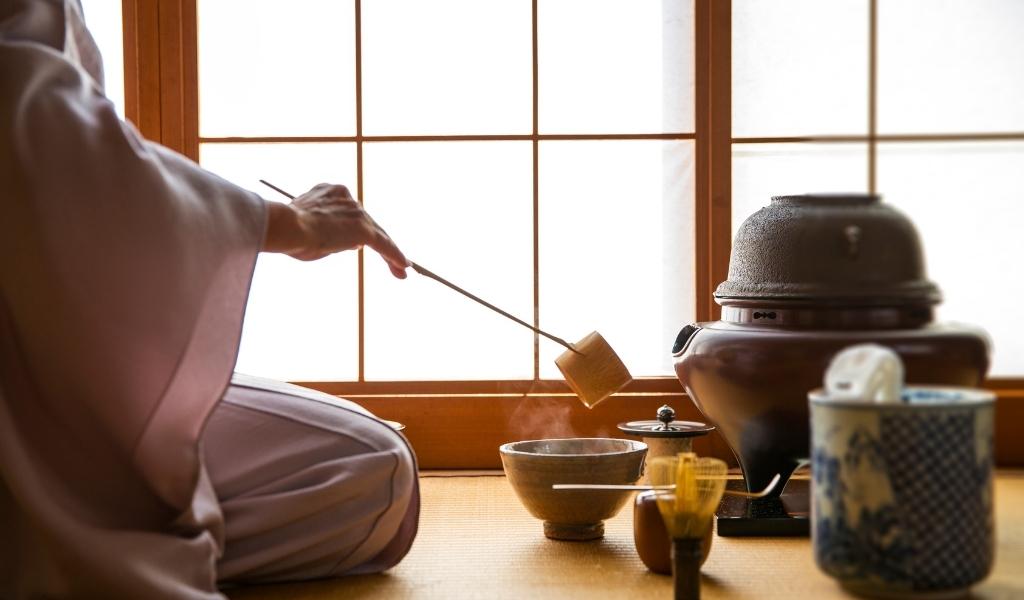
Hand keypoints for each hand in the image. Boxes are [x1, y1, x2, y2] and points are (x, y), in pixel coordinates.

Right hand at [264, 183, 408, 277]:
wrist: (285, 227)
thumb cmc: (287, 234)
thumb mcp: (308, 231)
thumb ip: (330, 234)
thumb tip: (353, 244)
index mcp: (329, 193)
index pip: (350, 212)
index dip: (358, 226)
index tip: (363, 238)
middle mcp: (347, 199)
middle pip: (368, 222)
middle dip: (380, 241)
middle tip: (394, 260)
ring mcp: (356, 213)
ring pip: (377, 235)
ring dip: (389, 253)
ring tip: (401, 271)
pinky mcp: (363, 229)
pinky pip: (384, 244)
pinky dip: (394, 255)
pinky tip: (404, 267)